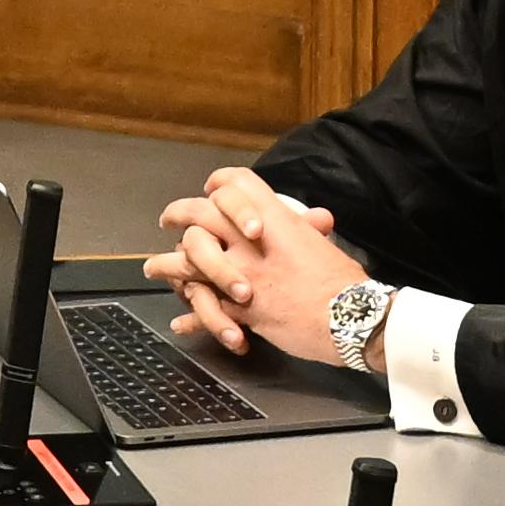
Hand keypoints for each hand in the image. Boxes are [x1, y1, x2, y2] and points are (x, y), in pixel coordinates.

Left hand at [149, 169, 365, 362]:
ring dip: (167, 265)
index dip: (218, 184)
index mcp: (274, 219)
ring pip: (189, 261)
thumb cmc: (343, 282)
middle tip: (167, 220)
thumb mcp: (324, 245)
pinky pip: (205, 308)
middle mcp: (251, 241)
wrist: (350, 318)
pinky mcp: (239, 309)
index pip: (235, 184)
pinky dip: (191, 317)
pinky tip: (181, 321)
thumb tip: (315, 220)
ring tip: (154, 269)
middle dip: (178, 214)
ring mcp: (241, 274)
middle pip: (199, 214)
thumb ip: (307, 231)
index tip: (208, 190)